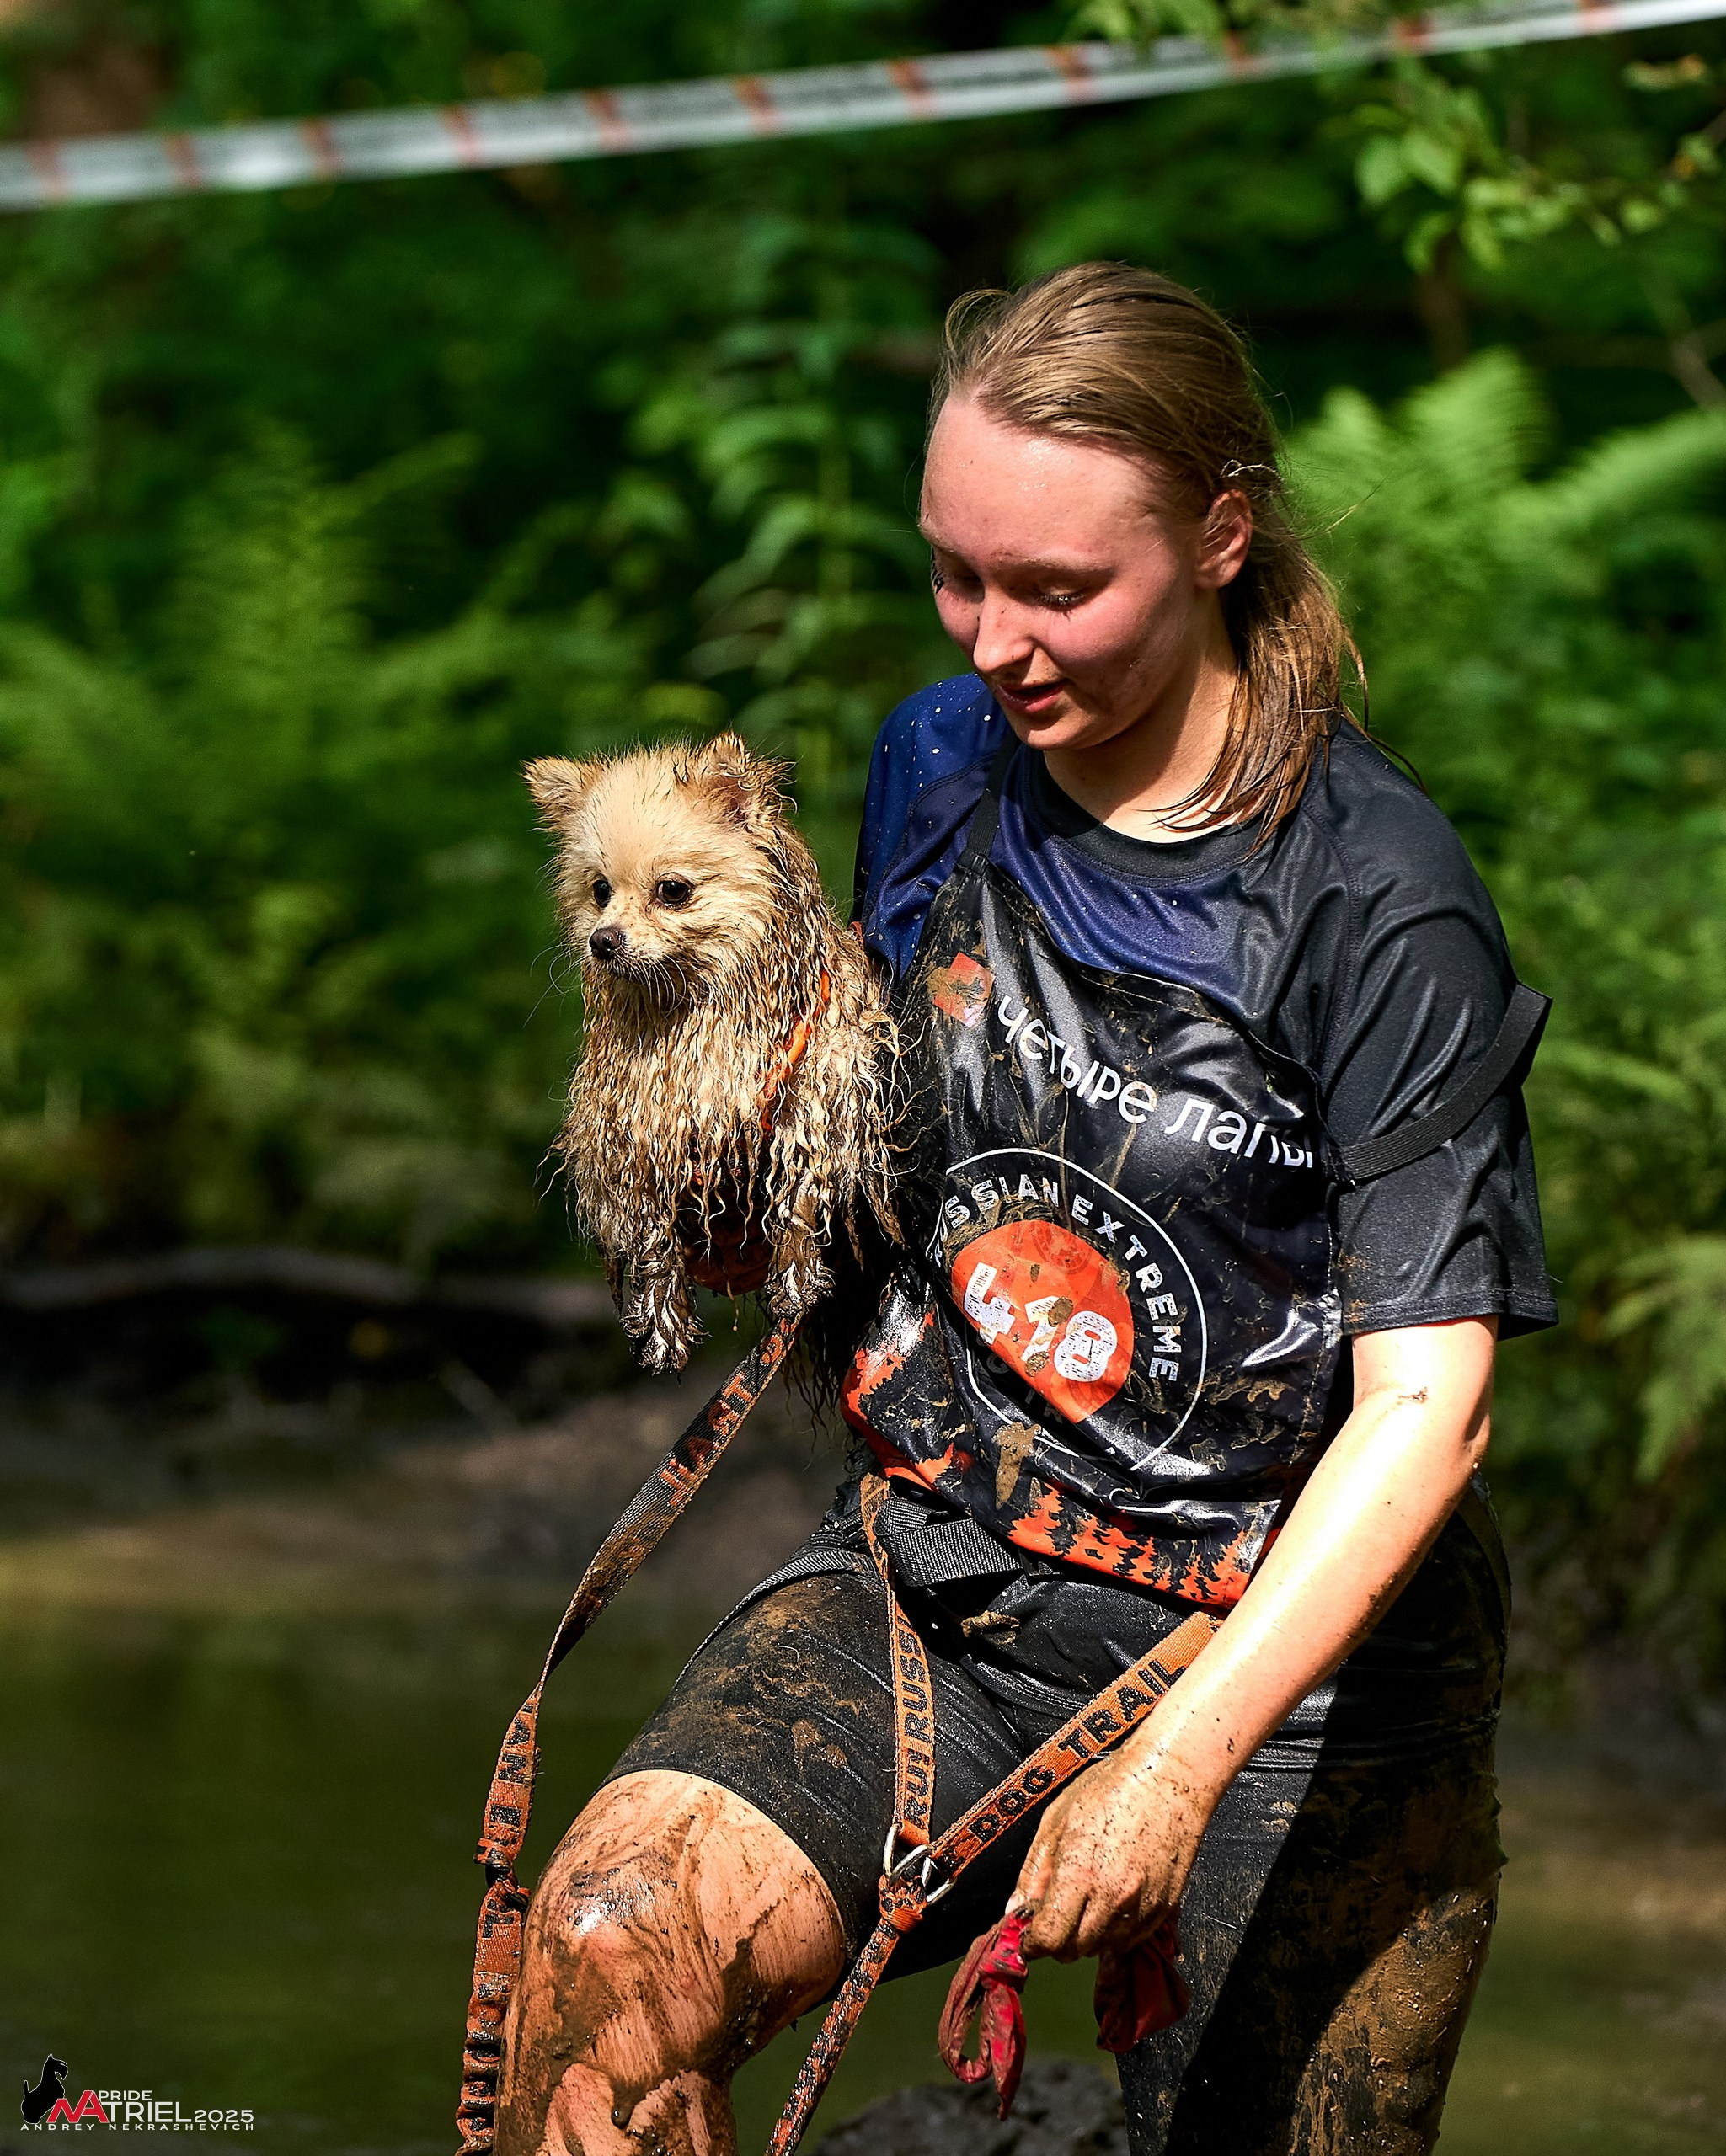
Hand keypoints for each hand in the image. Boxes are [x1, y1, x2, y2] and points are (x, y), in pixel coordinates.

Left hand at [1009, 1746, 1212, 1962]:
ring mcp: (1141, 1906)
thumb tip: (1016, 1908)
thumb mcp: (1057, 1819)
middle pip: (1073, 1950)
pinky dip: (1114, 1931)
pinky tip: (1110, 1900)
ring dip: (1085, 1935)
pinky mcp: (1163, 1909)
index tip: (1028, 1934)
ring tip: (1085, 1899)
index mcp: (1080, 1873)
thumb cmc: (1113, 1787)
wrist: (1169, 1778)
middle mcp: (1112, 1897)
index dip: (1032, 1941)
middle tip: (1054, 1913)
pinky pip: (1130, 1940)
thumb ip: (1034, 1871)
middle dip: (1056, 1939)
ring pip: (1101, 1948)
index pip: (1049, 1939)